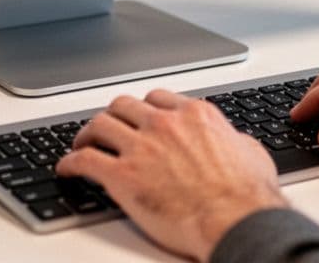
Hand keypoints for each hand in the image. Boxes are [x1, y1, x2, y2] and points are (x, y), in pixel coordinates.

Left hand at [56, 89, 287, 260]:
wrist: (235, 219)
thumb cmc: (247, 194)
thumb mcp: (251, 152)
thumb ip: (233, 140)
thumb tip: (234, 141)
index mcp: (194, 115)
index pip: (157, 99)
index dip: (143, 108)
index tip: (138, 117)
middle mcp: (164, 124)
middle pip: (124, 105)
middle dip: (113, 116)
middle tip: (106, 128)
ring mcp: (141, 147)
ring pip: (100, 124)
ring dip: (88, 133)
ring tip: (82, 144)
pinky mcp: (123, 175)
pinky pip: (85, 160)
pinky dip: (71, 162)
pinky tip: (67, 168)